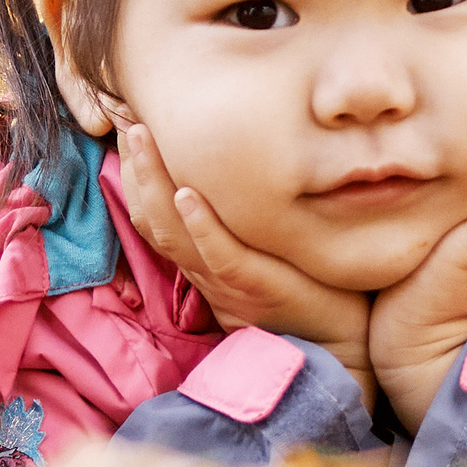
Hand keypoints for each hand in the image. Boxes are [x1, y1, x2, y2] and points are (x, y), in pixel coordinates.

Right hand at [111, 113, 375, 405]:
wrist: (342, 349)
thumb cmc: (312, 294)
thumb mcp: (268, 252)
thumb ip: (248, 222)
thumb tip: (244, 172)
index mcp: (205, 260)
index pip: (155, 213)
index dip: (136, 172)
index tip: (128, 126)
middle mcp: (206, 269)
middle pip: (152, 215)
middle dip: (135, 165)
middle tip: (124, 117)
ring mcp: (227, 280)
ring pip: (173, 230)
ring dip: (153, 181)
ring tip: (139, 137)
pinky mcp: (256, 287)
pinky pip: (220, 256)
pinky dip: (201, 225)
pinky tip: (187, 194)